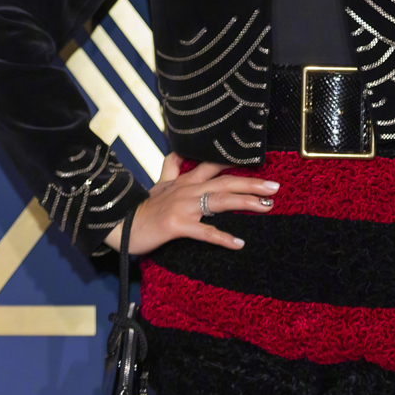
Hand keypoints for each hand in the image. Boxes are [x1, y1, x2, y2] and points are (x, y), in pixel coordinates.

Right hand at [103, 151, 279, 254]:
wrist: (120, 223)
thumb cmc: (143, 207)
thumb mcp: (158, 183)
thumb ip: (170, 168)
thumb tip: (176, 151)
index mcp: (186, 180)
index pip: (215, 166)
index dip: (237, 164)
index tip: (260, 163)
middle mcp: (188, 189)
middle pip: (226, 182)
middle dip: (252, 183)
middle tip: (275, 186)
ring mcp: (183, 206)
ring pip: (220, 201)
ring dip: (245, 202)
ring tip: (266, 206)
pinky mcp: (177, 225)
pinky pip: (204, 231)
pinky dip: (222, 237)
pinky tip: (238, 243)